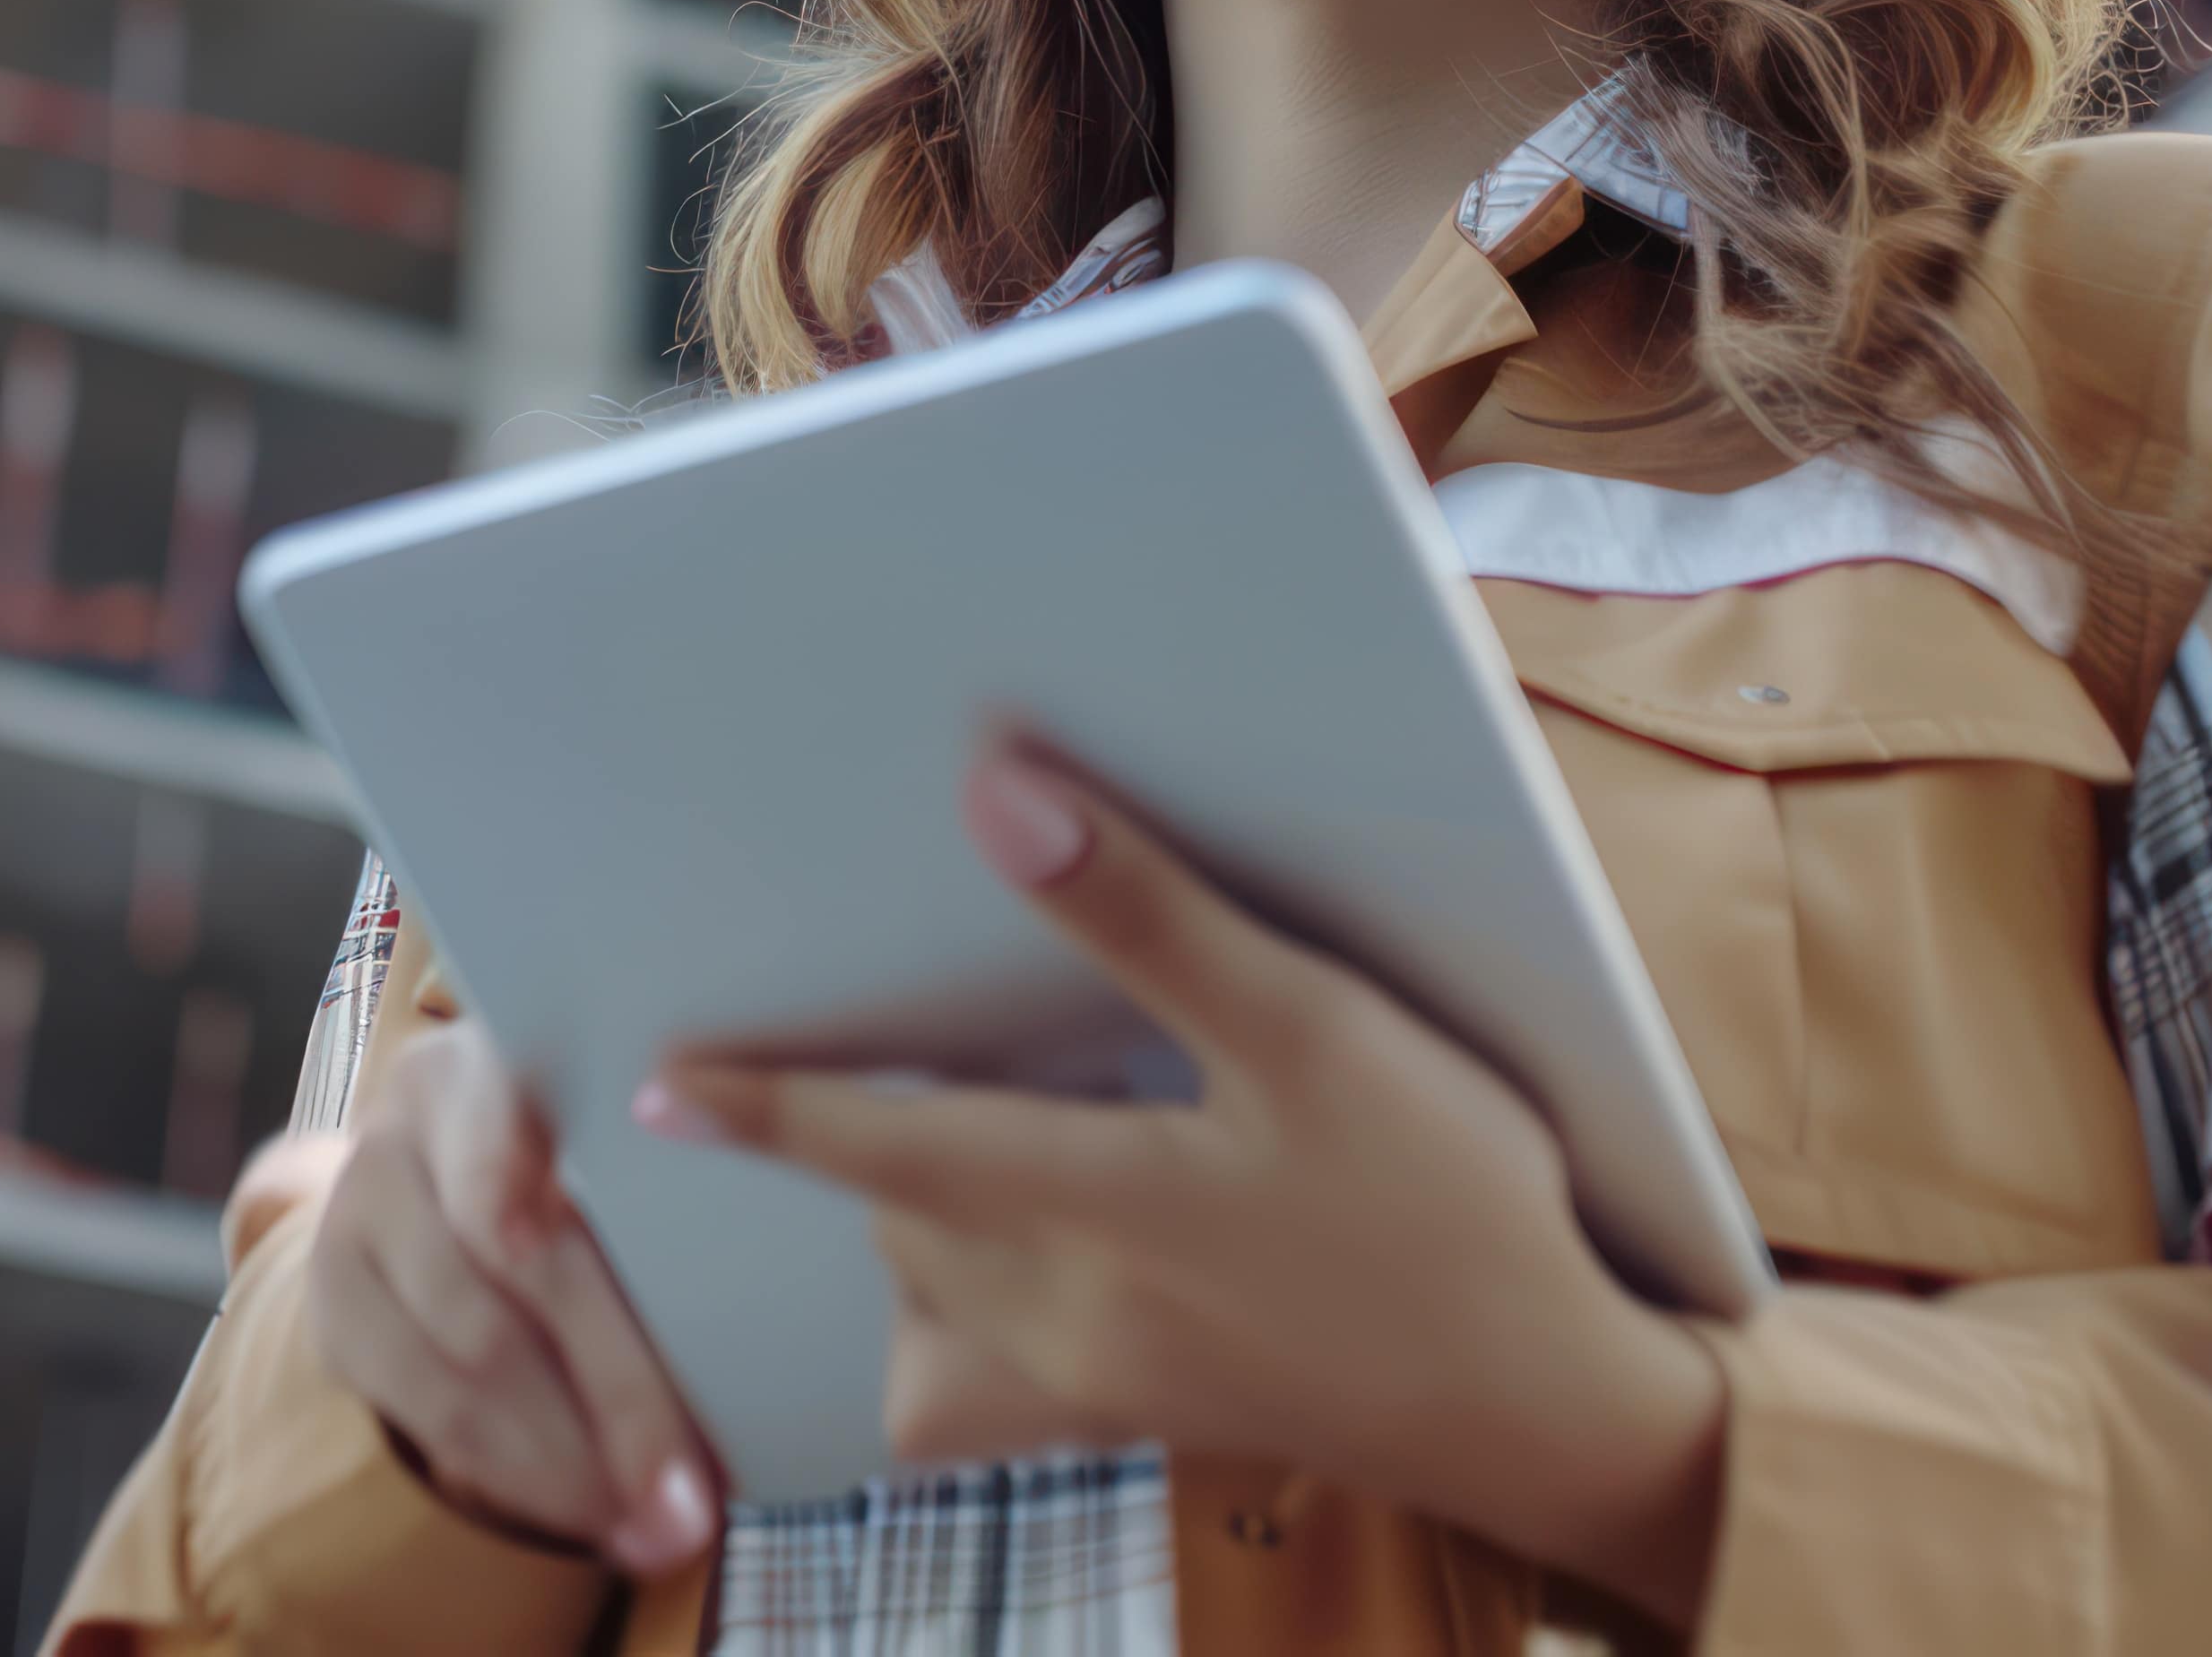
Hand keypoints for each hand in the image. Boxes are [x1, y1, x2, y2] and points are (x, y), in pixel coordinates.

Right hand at [305, 1013, 724, 1576]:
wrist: (453, 1175)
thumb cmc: (596, 1161)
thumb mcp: (627, 1142)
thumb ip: (669, 1190)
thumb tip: (777, 1328)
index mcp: (496, 1053)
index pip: (494, 1102)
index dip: (504, 1166)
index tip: (529, 1235)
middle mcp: (406, 1121)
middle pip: (509, 1264)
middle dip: (614, 1395)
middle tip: (694, 1504)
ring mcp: (354, 1213)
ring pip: (465, 1356)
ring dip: (569, 1464)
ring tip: (658, 1531)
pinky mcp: (333, 1307)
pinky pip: (423, 1414)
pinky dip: (514, 1479)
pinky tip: (588, 1518)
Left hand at [639, 743, 1729, 1622]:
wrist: (1554, 1408)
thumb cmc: (1450, 1206)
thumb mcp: (1315, 1031)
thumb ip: (1147, 919)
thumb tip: (999, 796)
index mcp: (1092, 1207)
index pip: (880, 1148)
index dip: (765, 1108)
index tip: (657, 1087)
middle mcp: (1070, 1310)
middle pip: (900, 1222)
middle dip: (858, 1146)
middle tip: (834, 1053)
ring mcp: (1110, 1380)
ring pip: (940, 1307)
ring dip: (914, 1227)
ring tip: (930, 1140)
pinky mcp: (1159, 1415)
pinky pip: (1004, 1391)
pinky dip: (973, 1329)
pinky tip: (1019, 1264)